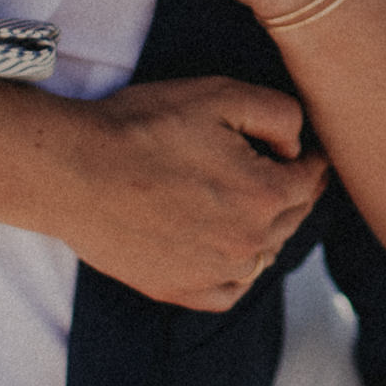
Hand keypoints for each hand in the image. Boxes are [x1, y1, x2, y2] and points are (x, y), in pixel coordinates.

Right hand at [52, 75, 322, 309]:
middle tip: (268, 167)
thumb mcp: (220, 94)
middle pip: (293, 216)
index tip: (294, 148)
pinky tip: (220, 243)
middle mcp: (248, 243)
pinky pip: (231, 289)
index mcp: (265, 195)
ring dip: (263, 227)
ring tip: (240, 201)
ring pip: (264, 253)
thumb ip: (280, 114)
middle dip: (288, 190)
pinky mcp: (180, 291)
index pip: (313, 178)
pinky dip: (235, 269)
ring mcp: (214, 272)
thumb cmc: (142, 127)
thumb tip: (295, 146)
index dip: (306, 156)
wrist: (72, 171)